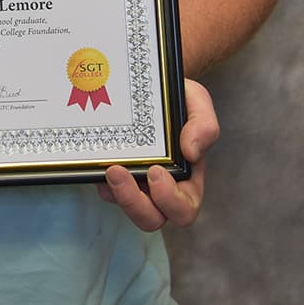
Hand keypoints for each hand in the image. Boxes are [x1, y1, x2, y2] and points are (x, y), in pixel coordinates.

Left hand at [96, 79, 218, 230]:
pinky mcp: (114, 174)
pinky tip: (99, 162)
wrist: (153, 85)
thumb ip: (204, 126)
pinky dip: (100, 180)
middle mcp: (161, 188)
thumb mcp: (197, 103)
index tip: (156, 171)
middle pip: (151, 219)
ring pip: (125, 206)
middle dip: (133, 203)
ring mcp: (136, 183)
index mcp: (188, 179)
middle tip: (118, 172)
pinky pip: (106, 189)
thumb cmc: (178, 99)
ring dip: (116, 193)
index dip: (170, 200)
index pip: (184, 209)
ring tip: (108, 167)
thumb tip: (192, 152)